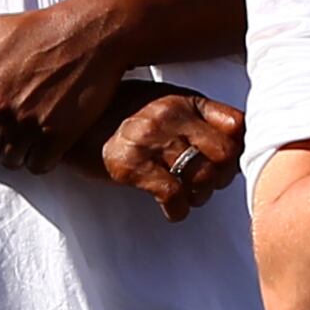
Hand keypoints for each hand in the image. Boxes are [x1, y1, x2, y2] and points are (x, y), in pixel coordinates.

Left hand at [0, 0, 134, 175]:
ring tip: (30, 133)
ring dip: (18, 152)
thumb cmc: (43, 28)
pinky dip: (41, 158)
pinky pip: (38, 166)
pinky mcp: (57, 136)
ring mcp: (28, 124)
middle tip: (10, 130)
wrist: (94, 33)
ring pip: (10, 161)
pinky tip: (48, 139)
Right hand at [93, 86, 243, 220]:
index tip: (227, 162)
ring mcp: (150, 140)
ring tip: (189, 196)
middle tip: (208, 184)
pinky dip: (179, 210)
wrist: (70, 122)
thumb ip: (198, 115)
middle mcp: (170, 115)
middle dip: (222, 176)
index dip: (239, 149)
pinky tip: (172, 209)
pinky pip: (173, 195)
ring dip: (201, 196)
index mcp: (183, 99)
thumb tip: (237, 140)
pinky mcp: (130, 165)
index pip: (237, 125)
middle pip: (225, 155)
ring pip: (202, 177)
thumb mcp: (163, 100)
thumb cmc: (122, 112)